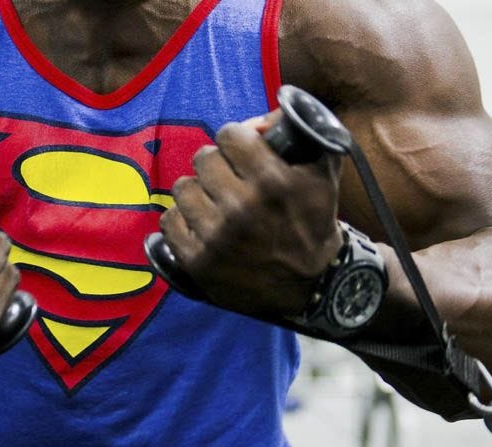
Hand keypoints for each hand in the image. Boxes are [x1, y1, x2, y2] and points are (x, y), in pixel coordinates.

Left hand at [159, 112, 344, 317]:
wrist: (312, 285)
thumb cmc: (315, 223)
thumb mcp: (322, 173)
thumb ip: (300, 134)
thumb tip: (262, 116)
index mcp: (271, 181)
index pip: (229, 134)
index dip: (236, 139)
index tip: (240, 151)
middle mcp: (241, 207)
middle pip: (203, 158)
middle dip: (217, 164)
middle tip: (228, 179)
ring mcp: (216, 236)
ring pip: (182, 187)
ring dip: (198, 192)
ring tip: (214, 202)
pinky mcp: (197, 261)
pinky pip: (169, 221)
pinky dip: (182, 221)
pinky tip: (200, 224)